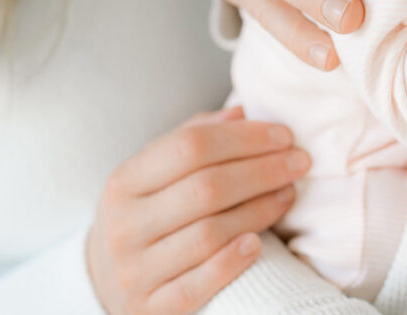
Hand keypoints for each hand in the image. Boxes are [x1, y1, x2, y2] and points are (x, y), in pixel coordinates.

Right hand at [87, 107, 309, 314]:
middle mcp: (124, 225)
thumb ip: (195, 136)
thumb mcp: (156, 171)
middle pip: (205, 188)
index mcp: (124, 181)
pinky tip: (258, 243)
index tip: (284, 136)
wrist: (106, 280)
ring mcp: (134, 271)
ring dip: (259, 211)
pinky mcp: (149, 309)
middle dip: (262, 171)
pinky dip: (230, 263)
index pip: (190, 146)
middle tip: (300, 162)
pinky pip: (196, 287)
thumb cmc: (148, 212)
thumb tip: (243, 112)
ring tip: (288, 195)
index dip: (244, 138)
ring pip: (208, 234)